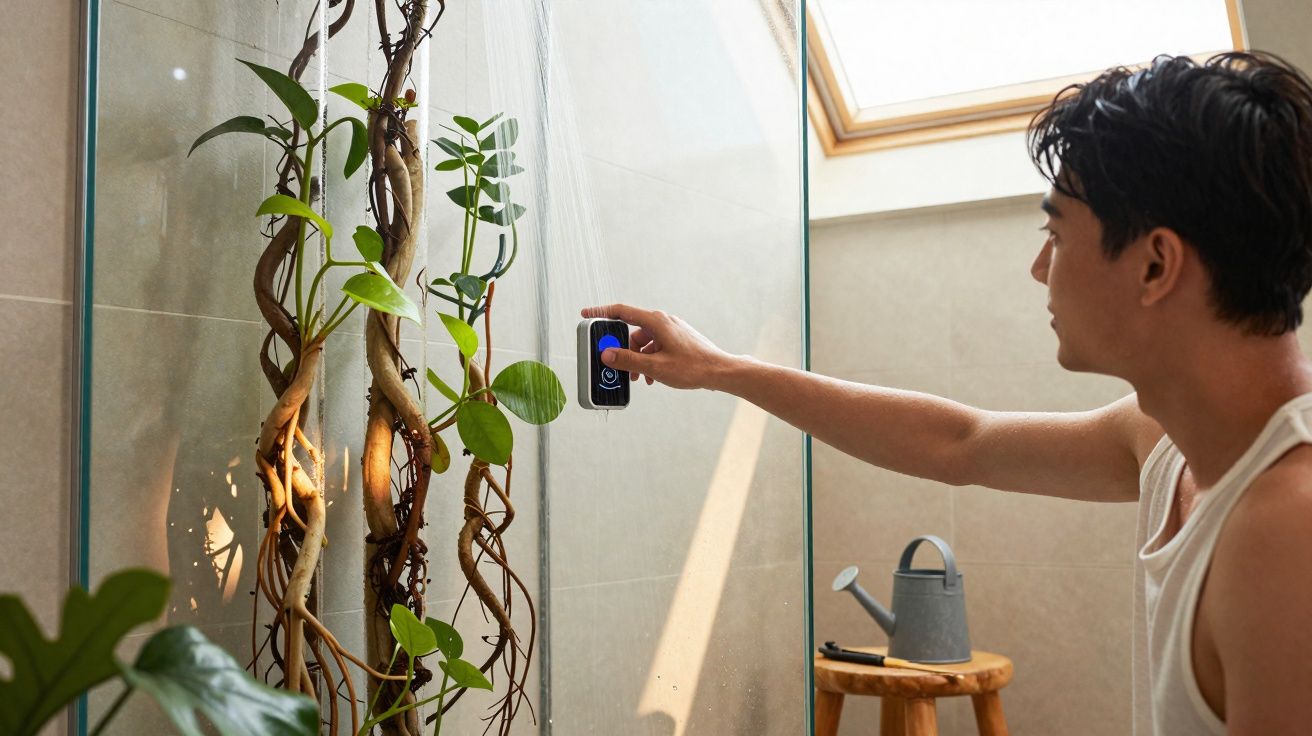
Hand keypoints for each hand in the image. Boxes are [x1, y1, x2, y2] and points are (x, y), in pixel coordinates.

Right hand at [580, 304, 737, 389]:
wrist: (720, 371)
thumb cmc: (692, 367)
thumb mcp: (655, 366)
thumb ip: (628, 360)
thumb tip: (606, 355)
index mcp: (656, 321)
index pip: (621, 311)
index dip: (601, 313)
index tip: (586, 315)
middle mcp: (663, 321)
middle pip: (632, 331)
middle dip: (623, 350)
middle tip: (617, 366)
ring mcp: (671, 330)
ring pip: (644, 342)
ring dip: (637, 358)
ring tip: (639, 377)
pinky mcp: (678, 339)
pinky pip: (656, 346)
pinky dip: (649, 359)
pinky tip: (652, 377)